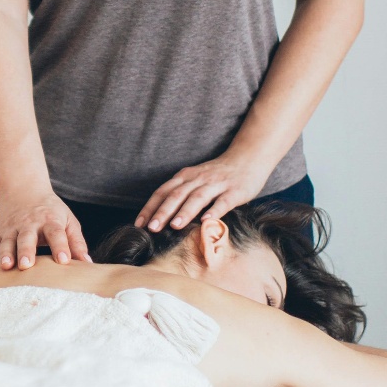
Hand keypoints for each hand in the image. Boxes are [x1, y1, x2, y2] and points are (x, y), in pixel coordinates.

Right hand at [0, 193, 91, 272]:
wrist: (24, 191)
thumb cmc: (51, 212)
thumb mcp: (68, 221)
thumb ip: (77, 242)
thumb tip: (88, 264)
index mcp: (50, 221)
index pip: (56, 234)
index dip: (60, 247)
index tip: (64, 261)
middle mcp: (29, 224)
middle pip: (27, 238)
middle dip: (26, 251)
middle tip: (26, 265)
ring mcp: (11, 228)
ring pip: (7, 242)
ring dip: (5, 254)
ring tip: (6, 267)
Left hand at [135, 149, 272, 233]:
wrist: (247, 158)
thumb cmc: (217, 174)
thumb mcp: (195, 179)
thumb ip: (180, 193)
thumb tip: (159, 216)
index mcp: (185, 177)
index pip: (163, 192)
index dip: (150, 207)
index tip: (139, 224)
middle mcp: (198, 179)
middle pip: (176, 195)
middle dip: (163, 212)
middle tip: (152, 228)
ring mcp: (216, 185)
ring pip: (197, 198)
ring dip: (185, 211)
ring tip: (174, 226)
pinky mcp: (235, 191)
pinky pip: (223, 202)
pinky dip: (214, 211)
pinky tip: (206, 221)